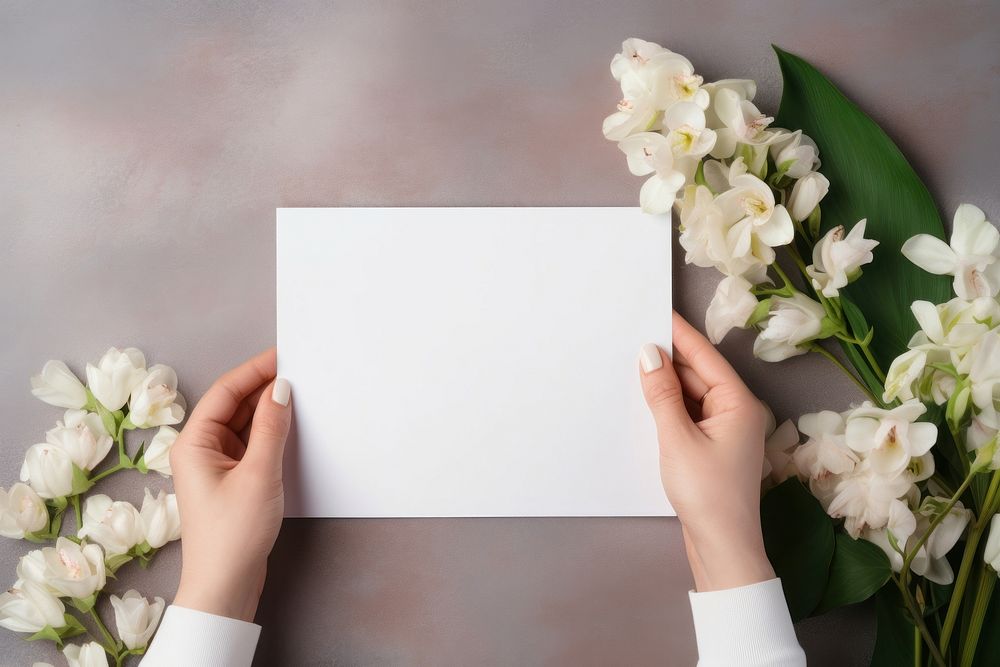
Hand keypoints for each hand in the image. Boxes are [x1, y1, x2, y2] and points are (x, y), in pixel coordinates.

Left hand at [170, 348, 291, 620]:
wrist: (224, 586)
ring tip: (301, 397)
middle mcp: (200, 449)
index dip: (255, 370)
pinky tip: (291, 429)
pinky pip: (251, 444)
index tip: (284, 356)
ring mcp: (216, 465)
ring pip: (244, 424)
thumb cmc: (232, 535)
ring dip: (269, 411)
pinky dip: (270, 433)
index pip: (225, 392)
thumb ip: (271, 427)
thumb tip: (281, 390)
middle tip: (300, 374)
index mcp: (193, 442)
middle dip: (265, 388)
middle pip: (234, 405)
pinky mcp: (232, 481)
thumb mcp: (259, 474)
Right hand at [639, 312, 774, 591]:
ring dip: (666, 383)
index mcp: (738, 403)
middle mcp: (736, 411)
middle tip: (633, 335)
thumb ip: (662, 394)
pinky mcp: (711, 447)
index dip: (679, 333)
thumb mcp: (678, 438)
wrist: (722, 546)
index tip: (656, 310)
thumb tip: (649, 354)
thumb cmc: (707, 493)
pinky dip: (668, 405)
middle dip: (668, 357)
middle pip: (698, 373)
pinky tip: (646, 399)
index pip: (704, 356)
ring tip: (632, 363)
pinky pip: (688, 414)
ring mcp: (724, 430)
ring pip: (691, 394)